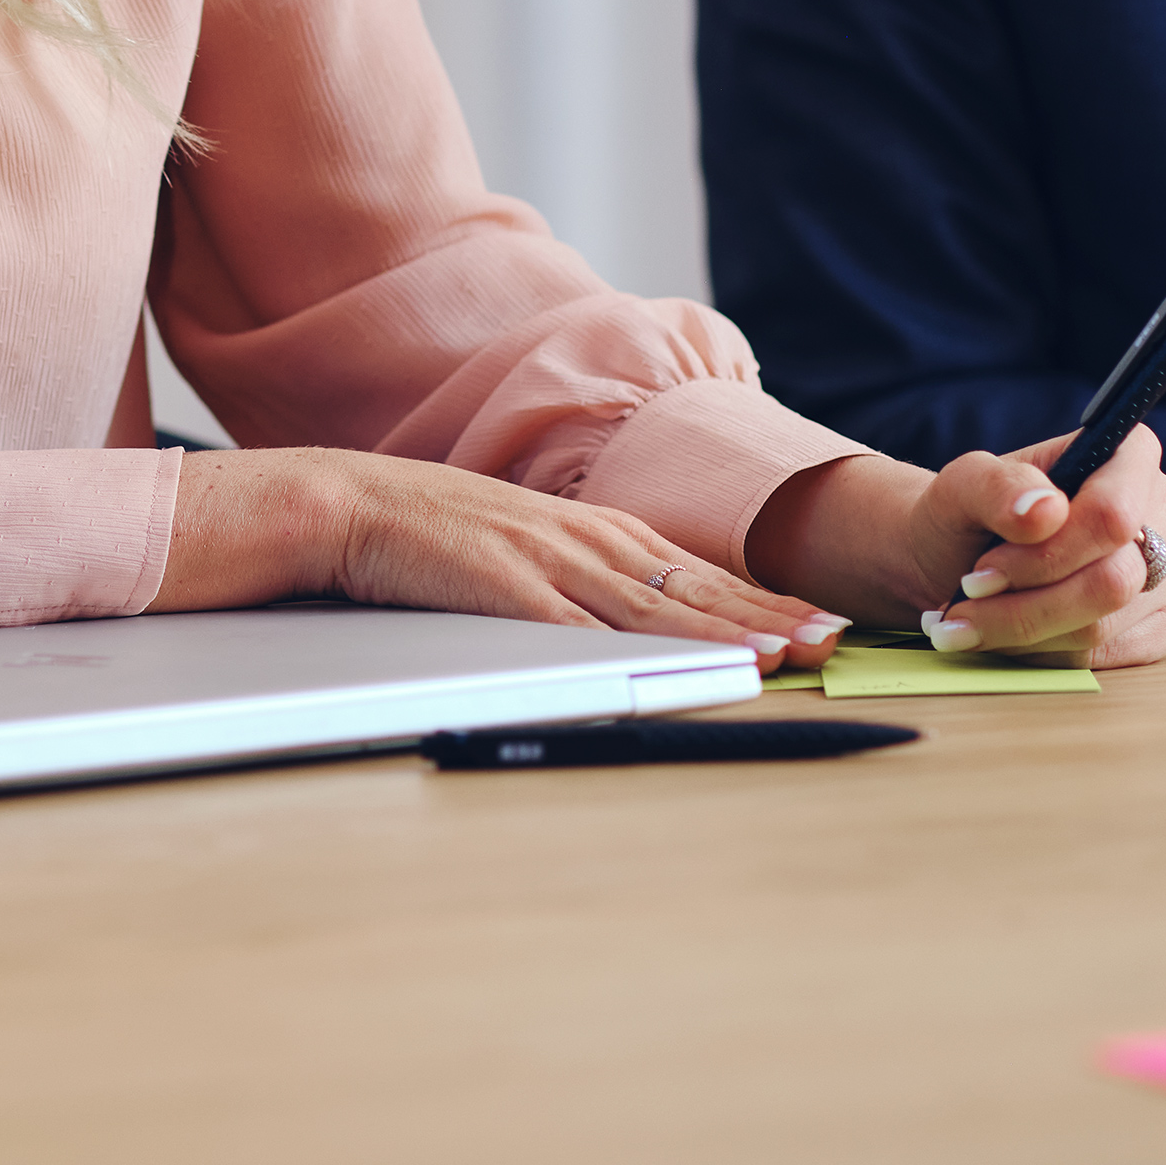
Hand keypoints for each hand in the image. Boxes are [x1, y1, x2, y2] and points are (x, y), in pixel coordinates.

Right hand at [155, 445, 838, 661]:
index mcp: (580, 529)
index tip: (815, 620)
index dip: (756, 598)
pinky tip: (682, 661)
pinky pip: (584, 622)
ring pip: (655, 600)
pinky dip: (642, 643)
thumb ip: (559, 581)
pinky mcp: (502, 585)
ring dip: (728, 630)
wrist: (328, 504)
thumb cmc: (412, 537)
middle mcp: (576, 537)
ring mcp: (542, 558)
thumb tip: (608, 619)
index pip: (688, 568)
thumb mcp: (506, 552)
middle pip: (691, 583)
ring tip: (791, 653)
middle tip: (837, 638)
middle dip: (768, 614)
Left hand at [744, 439, 1165, 663]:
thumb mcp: (953, 489)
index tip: (979, 567)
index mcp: (1130, 455)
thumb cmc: (946, 516)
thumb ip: (997, 485)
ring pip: (1118, 623)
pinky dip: (1056, 656)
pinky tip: (1006, 643)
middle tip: (957, 603)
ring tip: (969, 623)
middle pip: (1118, 575)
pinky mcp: (1159, 625)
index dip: (1049, 550)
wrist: (937, 562)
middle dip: (1029, 599)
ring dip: (1033, 632)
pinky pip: (1125, 657)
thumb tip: (1045, 507)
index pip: (1119, 510)